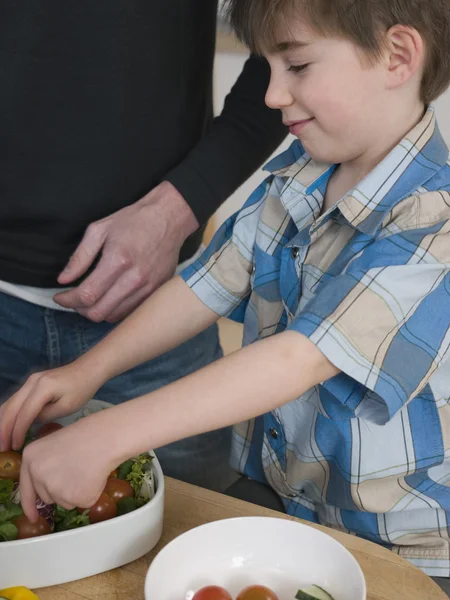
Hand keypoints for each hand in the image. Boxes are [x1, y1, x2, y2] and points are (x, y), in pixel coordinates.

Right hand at [0, 364, 101, 452]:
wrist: (88, 369)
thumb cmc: (82, 389)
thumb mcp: (67, 407)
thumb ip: (46, 416)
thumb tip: (29, 423)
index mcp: (43, 387)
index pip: (24, 413)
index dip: (17, 432)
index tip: (15, 447)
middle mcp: (32, 382)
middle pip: (11, 408)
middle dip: (4, 430)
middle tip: (3, 448)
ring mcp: (30, 381)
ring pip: (9, 403)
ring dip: (4, 423)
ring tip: (3, 441)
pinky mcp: (31, 383)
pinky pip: (15, 400)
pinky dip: (9, 415)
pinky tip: (8, 428)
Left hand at [19, 417, 116, 520]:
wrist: (105, 437)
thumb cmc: (85, 436)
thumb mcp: (54, 446)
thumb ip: (45, 466)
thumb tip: (48, 487)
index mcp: (30, 458)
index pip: (26, 489)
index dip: (29, 505)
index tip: (33, 518)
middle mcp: (38, 475)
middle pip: (47, 497)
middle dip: (61, 491)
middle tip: (77, 471)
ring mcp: (55, 488)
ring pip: (65, 502)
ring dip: (76, 493)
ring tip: (87, 471)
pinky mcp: (74, 498)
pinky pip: (82, 503)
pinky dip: (91, 493)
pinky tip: (94, 477)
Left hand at [54, 181, 198, 321]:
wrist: (169, 218)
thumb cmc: (133, 220)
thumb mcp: (99, 229)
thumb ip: (80, 257)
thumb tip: (63, 280)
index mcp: (118, 260)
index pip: (87, 294)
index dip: (68, 300)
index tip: (60, 297)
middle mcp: (135, 278)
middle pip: (99, 312)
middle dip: (80, 309)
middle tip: (74, 299)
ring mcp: (148, 287)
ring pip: (115, 316)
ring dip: (98, 311)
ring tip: (92, 298)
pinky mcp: (157, 290)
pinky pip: (131, 311)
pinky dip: (116, 309)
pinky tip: (110, 297)